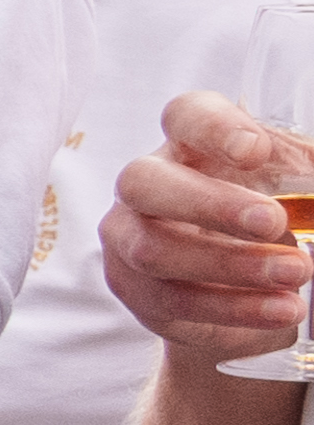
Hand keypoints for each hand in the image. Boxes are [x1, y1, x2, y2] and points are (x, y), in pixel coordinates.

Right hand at [112, 112, 313, 361]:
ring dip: (230, 265)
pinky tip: (281, 307)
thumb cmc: (270, 211)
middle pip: (144, 183)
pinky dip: (234, 308)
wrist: (246, 281)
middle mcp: (146, 184)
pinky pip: (172, 302)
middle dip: (210, 205)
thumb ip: (308, 176)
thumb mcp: (299, 184)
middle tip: (274, 222)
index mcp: (190, 142)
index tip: (256, 151)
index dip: (214, 129)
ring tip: (296, 273)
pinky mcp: (135, 288)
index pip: (185, 116)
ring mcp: (129, 237)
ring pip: (153, 250)